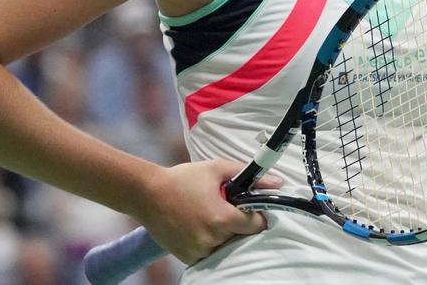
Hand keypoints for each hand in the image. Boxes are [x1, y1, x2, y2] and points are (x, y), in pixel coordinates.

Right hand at [136, 160, 282, 264]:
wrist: (147, 194)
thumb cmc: (183, 178)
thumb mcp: (217, 169)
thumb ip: (250, 176)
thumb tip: (278, 182)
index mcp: (222, 218)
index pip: (256, 225)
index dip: (257, 216)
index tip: (249, 208)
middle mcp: (212, 239)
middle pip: (241, 237)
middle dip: (239, 224)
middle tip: (226, 209)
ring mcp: (199, 251)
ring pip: (225, 247)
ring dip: (224, 235)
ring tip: (210, 216)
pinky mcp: (188, 257)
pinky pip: (209, 254)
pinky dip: (209, 243)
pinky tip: (199, 226)